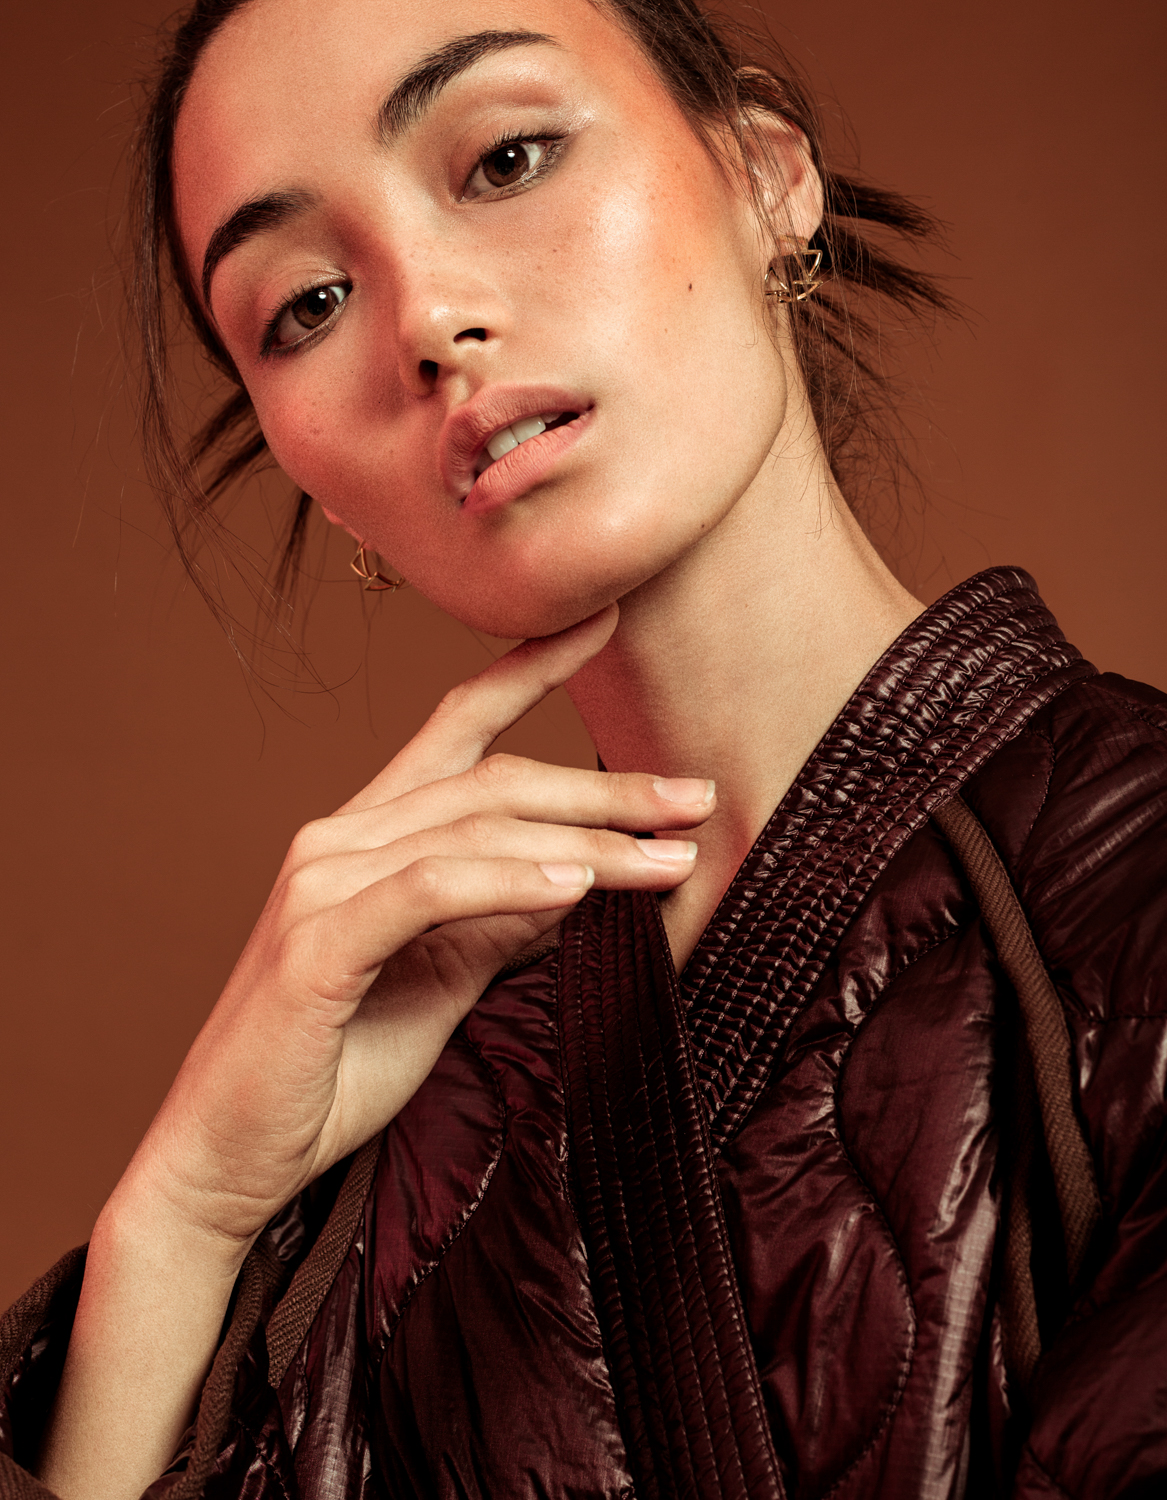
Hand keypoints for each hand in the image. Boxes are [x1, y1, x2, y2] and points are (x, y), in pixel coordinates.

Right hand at [117, 605, 715, 1256]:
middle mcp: (342, 838)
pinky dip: (507, 883)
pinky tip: (576, 889)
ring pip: (473, 831)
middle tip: (695, 797)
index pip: (458, 728)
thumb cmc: (338, 1063)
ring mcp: (323, 884)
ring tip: (666, 857)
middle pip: (492, 782)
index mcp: (370, 835)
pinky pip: (430, 892)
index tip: (606, 621)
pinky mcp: (317, 944)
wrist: (232, 1155)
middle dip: (603, 790)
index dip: (531, 669)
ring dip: (583, 843)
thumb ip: (502, 917)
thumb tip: (583, 877)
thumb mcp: (447, 977)